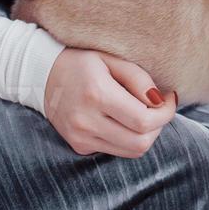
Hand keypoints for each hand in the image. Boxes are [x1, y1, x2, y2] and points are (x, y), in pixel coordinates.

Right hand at [43, 47, 177, 156]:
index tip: (169, 98)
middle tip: (158, 107)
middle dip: (159, 126)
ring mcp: (80, 137)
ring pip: (131, 151)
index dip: (166, 113)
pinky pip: (116, 150)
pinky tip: (123, 120)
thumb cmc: (82, 62)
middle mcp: (86, 121)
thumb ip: (139, 79)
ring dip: (146, 135)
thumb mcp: (111, 58)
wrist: (40, 74)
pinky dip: (128, 138)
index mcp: (97, 94)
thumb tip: (160, 101)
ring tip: (143, 113)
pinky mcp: (79, 146)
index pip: (144, 121)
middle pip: (141, 142)